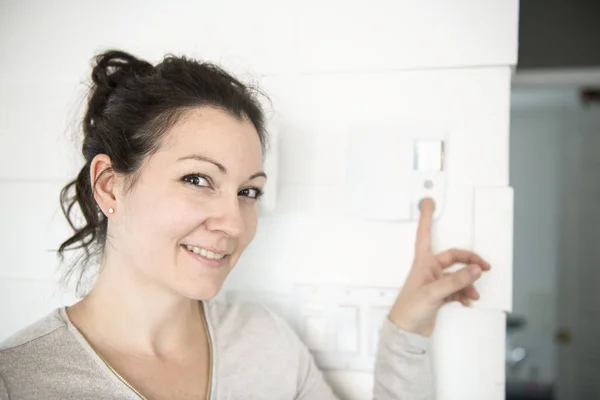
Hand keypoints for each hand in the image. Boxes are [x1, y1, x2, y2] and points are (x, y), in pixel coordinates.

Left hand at [388, 198, 490, 336]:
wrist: (405, 332)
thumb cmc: (409, 309)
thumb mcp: (434, 292)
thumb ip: (456, 280)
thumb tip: (474, 269)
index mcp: (422, 262)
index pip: (425, 233)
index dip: (426, 217)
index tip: (428, 202)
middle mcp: (428, 269)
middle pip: (453, 258)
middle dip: (469, 262)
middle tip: (483, 267)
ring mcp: (434, 282)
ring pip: (457, 275)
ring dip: (468, 282)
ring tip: (473, 293)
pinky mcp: (438, 295)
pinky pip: (456, 289)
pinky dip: (464, 293)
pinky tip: (467, 301)